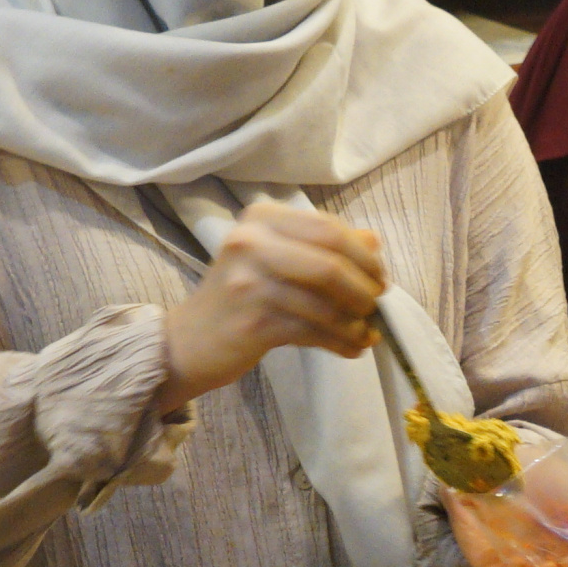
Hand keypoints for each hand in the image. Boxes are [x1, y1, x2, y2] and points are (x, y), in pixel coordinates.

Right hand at [158, 200, 383, 410]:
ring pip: (326, 303)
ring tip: (366, 333)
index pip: (329, 229)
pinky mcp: (253, 322)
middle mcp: (251, 242)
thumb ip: (321, 246)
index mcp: (261, 218)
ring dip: (356, 322)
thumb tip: (373, 241)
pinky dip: (342, 342)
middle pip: (331, 263)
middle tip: (375, 306)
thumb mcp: (276, 258)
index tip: (379, 278)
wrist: (189, 340)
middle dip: (364, 289)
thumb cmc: (240, 296)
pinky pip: (314, 331)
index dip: (364, 257)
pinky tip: (352, 348)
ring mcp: (249, 282)